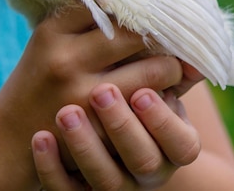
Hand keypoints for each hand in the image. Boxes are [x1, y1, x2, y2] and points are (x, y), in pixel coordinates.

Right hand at [0, 6, 201, 189]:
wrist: (8, 139)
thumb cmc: (37, 84)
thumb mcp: (50, 45)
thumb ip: (85, 23)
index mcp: (53, 30)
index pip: (111, 0)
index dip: (142, 0)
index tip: (162, 0)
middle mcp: (66, 57)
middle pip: (138, 32)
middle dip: (165, 33)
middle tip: (181, 35)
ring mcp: (82, 93)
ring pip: (154, 69)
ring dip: (171, 68)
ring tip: (174, 67)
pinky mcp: (98, 127)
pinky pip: (149, 105)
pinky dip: (164, 97)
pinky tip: (165, 93)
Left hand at [32, 84, 200, 190]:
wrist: (98, 133)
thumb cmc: (133, 99)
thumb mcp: (156, 89)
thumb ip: (169, 74)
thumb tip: (192, 56)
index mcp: (171, 147)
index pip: (181, 145)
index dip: (162, 121)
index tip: (141, 92)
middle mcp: (147, 171)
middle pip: (143, 160)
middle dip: (123, 126)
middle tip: (101, 92)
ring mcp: (114, 185)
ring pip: (105, 180)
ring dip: (86, 145)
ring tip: (66, 112)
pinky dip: (52, 167)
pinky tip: (41, 137)